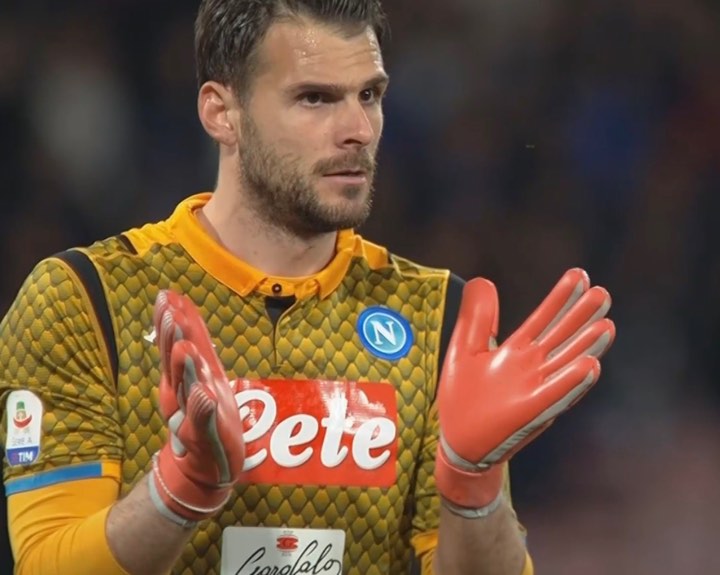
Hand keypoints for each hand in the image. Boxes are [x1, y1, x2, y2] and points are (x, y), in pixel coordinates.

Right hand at [149, 290, 244, 525]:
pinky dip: (202, 407)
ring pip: (186, 388)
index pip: (175, 344)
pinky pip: (202, 420)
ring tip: (185, 348)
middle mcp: (179, 392)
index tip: (167, 297)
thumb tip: (179, 305)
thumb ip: (193, 343)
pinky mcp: (203, 434)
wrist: (205, 464)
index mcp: (181, 377)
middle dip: (173, 339)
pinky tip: (203, 393)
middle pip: (174, 362)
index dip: (172, 322)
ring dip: (185, 369)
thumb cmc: (207, 413)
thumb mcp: (203, 372)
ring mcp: (189, 414)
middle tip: (171, 315)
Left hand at [435, 268, 615, 514]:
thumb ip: (476, 318)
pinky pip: (554, 396)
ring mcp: (533, 390)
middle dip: (580, 317)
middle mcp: (531, 369)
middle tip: (602, 293)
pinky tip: (591, 365)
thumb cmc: (462, 398)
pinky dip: (572, 382)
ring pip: (565, 364)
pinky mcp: (528, 413)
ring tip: (606, 324)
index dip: (560, 298)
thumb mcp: (464, 349)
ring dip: (586, 346)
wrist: (457, 443)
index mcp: (516, 352)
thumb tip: (482, 280)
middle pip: (561, 338)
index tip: (579, 275)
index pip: (543, 319)